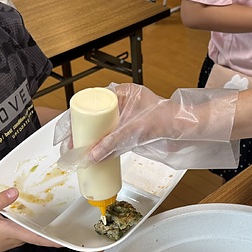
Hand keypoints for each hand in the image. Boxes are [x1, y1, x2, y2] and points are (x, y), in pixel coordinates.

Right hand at [0, 188, 61, 251]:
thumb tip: (15, 192)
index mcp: (13, 232)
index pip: (37, 237)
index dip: (52, 239)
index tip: (66, 240)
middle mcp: (17, 238)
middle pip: (37, 234)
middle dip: (50, 228)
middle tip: (65, 219)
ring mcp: (14, 240)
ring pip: (31, 233)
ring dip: (40, 227)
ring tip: (52, 214)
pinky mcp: (10, 239)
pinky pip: (24, 232)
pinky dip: (30, 226)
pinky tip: (31, 216)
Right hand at [54, 83, 239, 170]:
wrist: (187, 128)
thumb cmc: (167, 119)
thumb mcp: (134, 130)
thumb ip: (112, 143)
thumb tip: (90, 156)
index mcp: (119, 93)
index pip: (88, 104)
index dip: (73, 120)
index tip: (65, 135)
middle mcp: (120, 104)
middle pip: (91, 119)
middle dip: (77, 134)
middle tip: (68, 149)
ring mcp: (124, 118)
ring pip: (99, 130)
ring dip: (88, 142)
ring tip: (77, 155)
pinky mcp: (130, 132)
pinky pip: (110, 139)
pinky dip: (100, 148)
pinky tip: (93, 157)